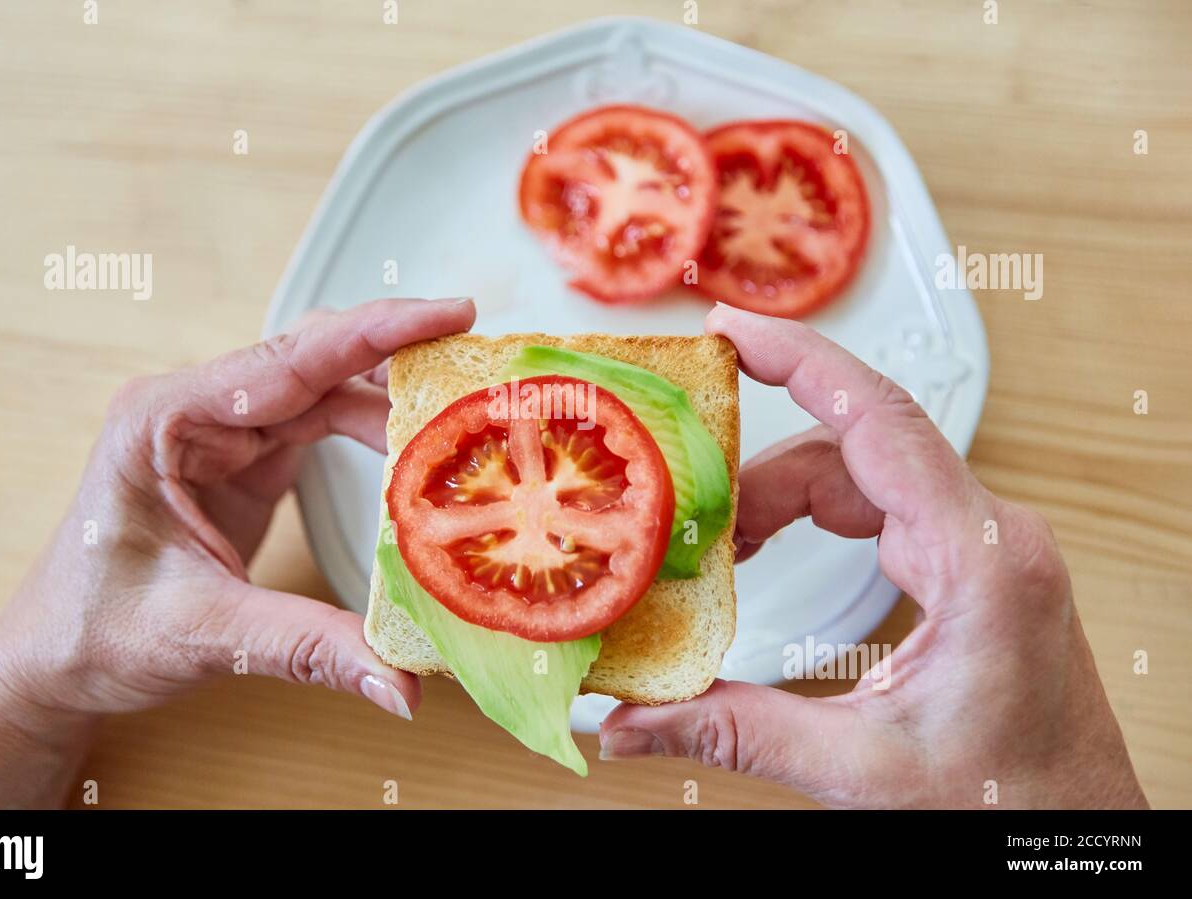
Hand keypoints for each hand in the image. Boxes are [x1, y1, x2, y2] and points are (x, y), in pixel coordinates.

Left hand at [0, 297, 474, 807]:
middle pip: (314, 359)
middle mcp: (194, 410)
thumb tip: (400, 684)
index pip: (286, 361)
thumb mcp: (201, 635)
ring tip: (463, 411)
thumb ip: (304, 648)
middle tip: (478, 359)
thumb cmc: (91, 630)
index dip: (375, 333)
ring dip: (392, 398)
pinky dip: (374, 431)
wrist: (52, 659)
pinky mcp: (244, 459)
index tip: (449, 313)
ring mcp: (221, 432)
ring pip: (325, 388)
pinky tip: (416, 448)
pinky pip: (321, 423)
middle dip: (397, 354)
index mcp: (164, 421)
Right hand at [599, 303, 1146, 809]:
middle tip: (683, 505)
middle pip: (853, 452)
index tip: (731, 330)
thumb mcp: (861, 769)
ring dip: (780, 500)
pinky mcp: (965, 564)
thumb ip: (738, 733)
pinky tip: (768, 545)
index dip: (801, 362)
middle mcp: (988, 536)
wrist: (1071, 829)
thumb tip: (632, 721)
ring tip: (718, 542)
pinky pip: (878, 506)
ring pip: (860, 476)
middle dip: (758, 476)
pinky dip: (812, 517)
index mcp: (980, 563)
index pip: (882, 421)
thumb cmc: (1007, 798)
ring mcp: (980, 545)